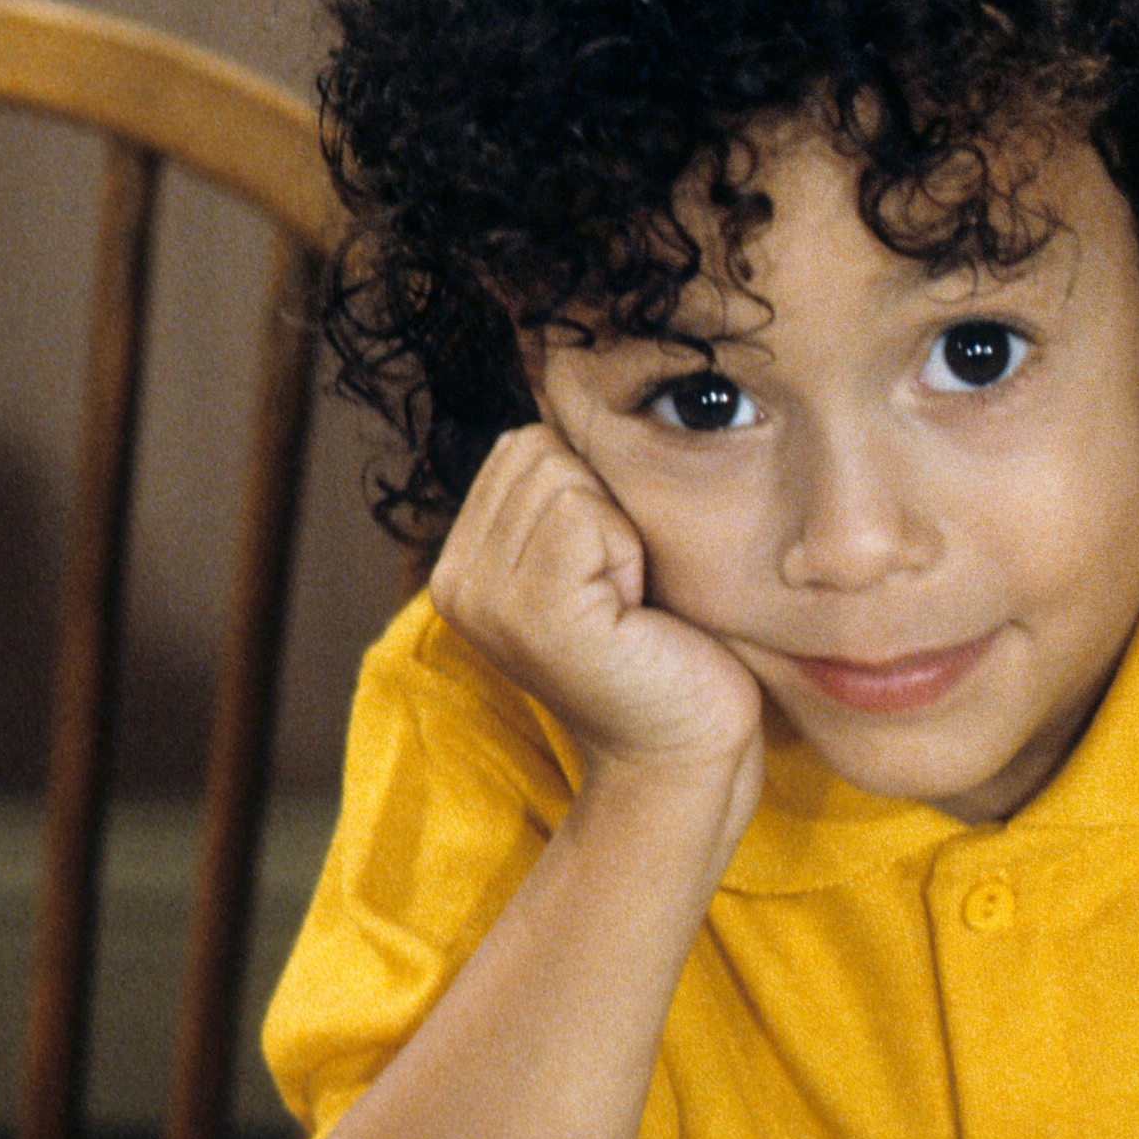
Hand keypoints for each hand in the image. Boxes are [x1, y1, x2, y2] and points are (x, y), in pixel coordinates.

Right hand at [430, 425, 765, 806]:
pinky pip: (588, 513)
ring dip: (620, 531)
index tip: (608, 575)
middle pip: (539, 448)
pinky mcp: (532, 611)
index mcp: (462, 563)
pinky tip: (633, 615)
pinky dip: (630, 553)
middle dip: (604, 505)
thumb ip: (563, 494)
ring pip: (563, 474)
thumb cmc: (663, 652)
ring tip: (625, 604)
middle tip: (621, 592)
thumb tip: (568, 388)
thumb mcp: (597, 558)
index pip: (523, 443)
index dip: (592, 492)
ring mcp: (484, 597)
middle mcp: (454, 580)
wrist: (684, 751)